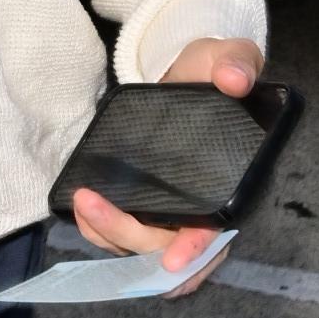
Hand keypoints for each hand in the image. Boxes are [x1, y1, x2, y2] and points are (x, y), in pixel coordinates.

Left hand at [70, 37, 263, 276]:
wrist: (188, 75)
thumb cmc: (212, 71)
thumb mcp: (226, 56)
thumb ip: (236, 61)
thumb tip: (233, 78)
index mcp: (232, 181)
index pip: (220, 231)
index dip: (197, 250)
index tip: (173, 261)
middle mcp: (204, 206)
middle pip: (170, 250)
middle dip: (128, 237)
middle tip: (92, 204)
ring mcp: (173, 210)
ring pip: (143, 250)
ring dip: (109, 236)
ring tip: (82, 202)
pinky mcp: (148, 205)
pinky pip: (126, 237)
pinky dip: (102, 233)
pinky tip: (82, 211)